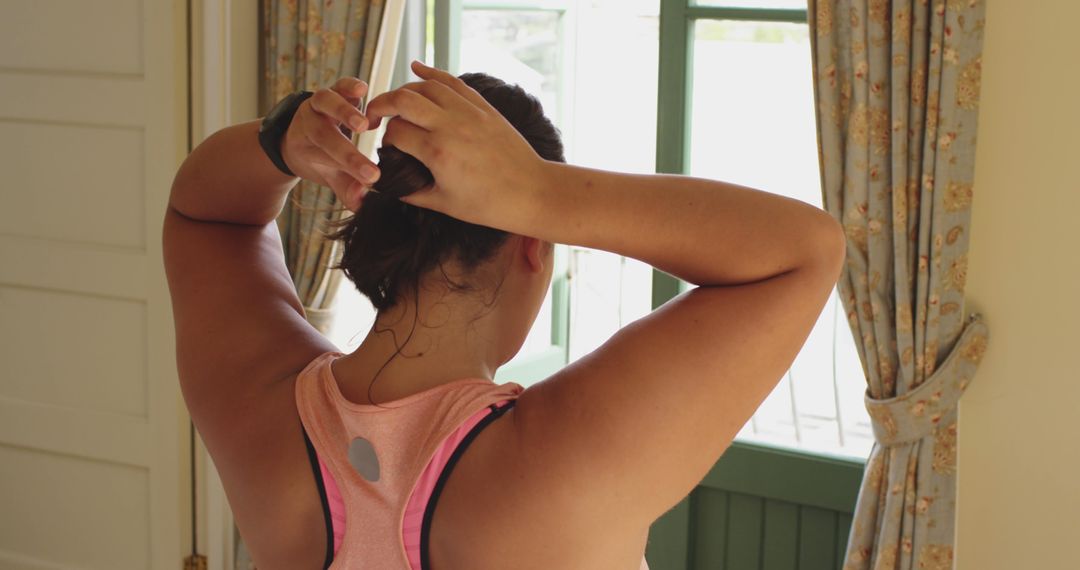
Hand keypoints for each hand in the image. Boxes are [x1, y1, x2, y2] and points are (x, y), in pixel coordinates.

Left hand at [280, 77, 378, 211]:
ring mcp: (320, 104)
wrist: (303, 131)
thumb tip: (362, 202)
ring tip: (366, 125)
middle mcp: (309, 122)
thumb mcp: (330, 175)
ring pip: (326, 104)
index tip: (371, 182)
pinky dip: (350, 86)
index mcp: (305, 145)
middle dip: (348, 154)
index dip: (349, 171)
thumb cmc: (319, 157)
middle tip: (371, 170)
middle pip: (324, 136)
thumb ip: (347, 188)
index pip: (328, 159)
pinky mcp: (335, 90)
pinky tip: (363, 89)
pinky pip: (339, 85)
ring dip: (344, 113)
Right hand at [363, 61, 549, 227]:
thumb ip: (411, 192)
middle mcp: (451, 126)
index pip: (395, 132)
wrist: (531, 192)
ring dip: (404, 90)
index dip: (385, 139)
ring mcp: (469, 113)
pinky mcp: (483, 107)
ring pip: (425, 86)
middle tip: (373, 115)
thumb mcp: (444, 204)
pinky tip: (416, 68)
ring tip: (395, 102)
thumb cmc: (490, 204)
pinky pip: (452, 82)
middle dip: (381, 105)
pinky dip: (431, 73)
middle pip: (402, 100)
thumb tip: (388, 185)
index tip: (389, 149)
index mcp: (438, 152)